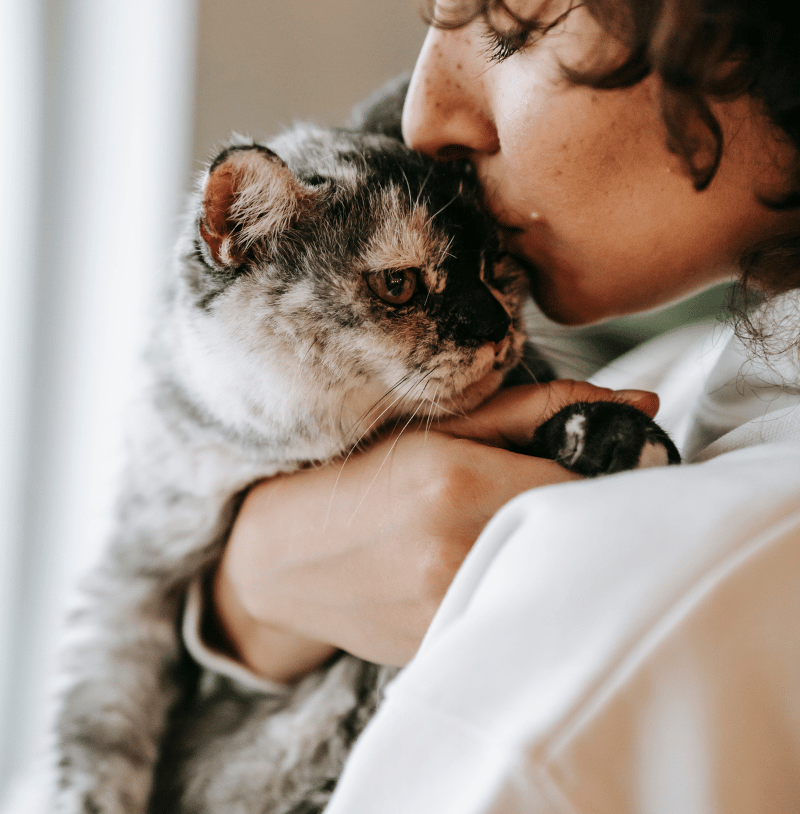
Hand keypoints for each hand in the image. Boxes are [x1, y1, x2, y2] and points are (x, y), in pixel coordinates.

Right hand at [211, 382, 657, 681]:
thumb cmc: (362, 475)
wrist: (282, 555)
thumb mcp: (442, 425)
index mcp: (463, 484)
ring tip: (512, 530)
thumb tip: (642, 405)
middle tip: (564, 496)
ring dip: (558, 554)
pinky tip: (486, 567)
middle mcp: (461, 553)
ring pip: (556, 580)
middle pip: (582, 537)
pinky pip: (519, 613)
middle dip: (588, 515)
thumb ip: (543, 410)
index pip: (592, 483)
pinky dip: (523, 588)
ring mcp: (452, 609)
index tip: (613, 467)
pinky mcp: (447, 647)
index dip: (616, 473)